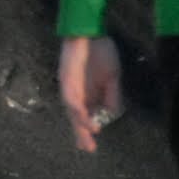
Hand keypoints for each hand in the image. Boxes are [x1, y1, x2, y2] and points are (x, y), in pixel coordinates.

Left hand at [56, 35, 122, 152]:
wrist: (91, 30)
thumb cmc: (101, 51)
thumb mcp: (112, 76)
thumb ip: (112, 94)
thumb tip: (111, 113)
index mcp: (87, 92)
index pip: (85, 116)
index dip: (88, 130)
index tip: (92, 145)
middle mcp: (76, 92)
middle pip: (76, 117)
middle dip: (81, 133)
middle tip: (88, 148)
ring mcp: (70, 85)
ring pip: (72, 110)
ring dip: (79, 124)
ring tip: (88, 137)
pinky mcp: (66, 78)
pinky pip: (71, 98)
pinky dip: (78, 110)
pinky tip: (84, 119)